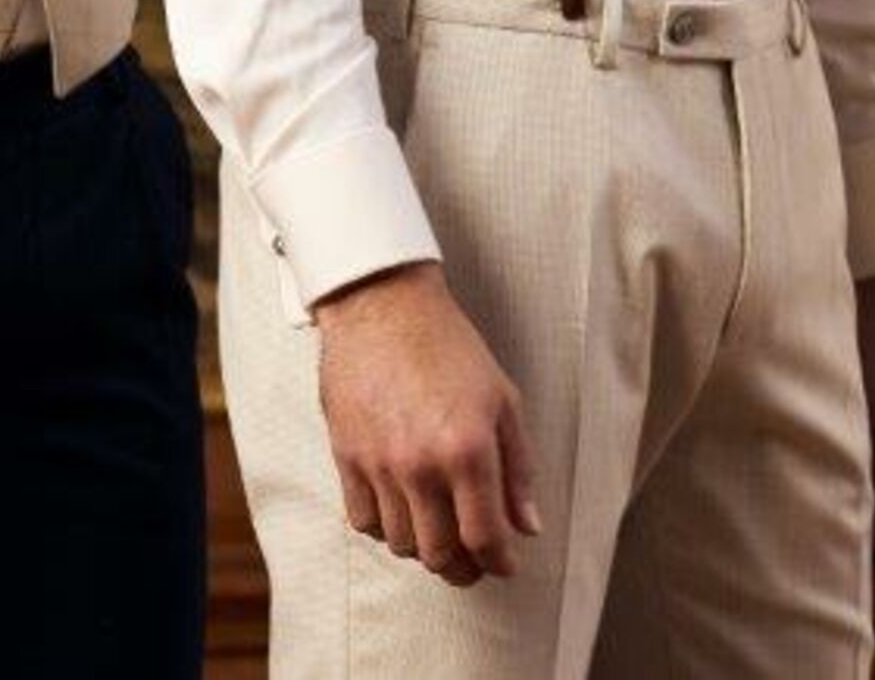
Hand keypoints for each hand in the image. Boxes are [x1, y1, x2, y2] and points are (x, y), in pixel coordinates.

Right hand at [311, 262, 541, 585]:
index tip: (505, 564)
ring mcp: (379, 464)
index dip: (499, 562)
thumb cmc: (450, 347)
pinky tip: (403, 512)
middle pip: (440, 553)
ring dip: (424, 548)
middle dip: (463, 568)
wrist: (382, 306)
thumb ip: (518, 468)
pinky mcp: (346, 458)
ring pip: (400, 543)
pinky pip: (364, 521)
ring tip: (439, 533)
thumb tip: (528, 526)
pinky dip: (385, 528)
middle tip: (474, 561)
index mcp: (468, 449)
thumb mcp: (503, 399)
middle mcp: (421, 465)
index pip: (485, 536)